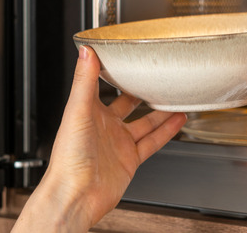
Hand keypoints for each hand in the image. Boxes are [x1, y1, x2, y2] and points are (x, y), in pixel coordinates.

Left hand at [12, 45, 186, 231]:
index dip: (113, 71)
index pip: (102, 85)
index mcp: (88, 112)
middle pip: (127, 103)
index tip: (126, 56)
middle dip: (140, 90)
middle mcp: (104, 126)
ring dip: (160, 110)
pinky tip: (178, 120)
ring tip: (175, 96)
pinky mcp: (130, 159)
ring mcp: (118, 143)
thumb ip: (84, 81)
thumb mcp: (77, 111)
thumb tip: (86, 51)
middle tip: (156, 76)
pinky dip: (167, 131)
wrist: (76, 195)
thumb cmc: (68, 158)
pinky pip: (152, 142)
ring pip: (145, 122)